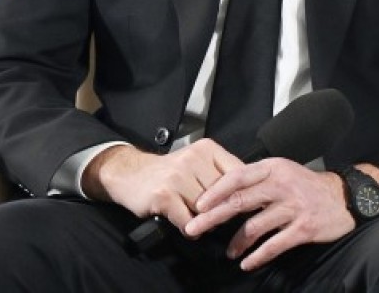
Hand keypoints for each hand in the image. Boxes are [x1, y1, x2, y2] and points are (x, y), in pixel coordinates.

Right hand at [82, 139, 242, 230]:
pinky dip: (189, 229)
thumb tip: (248, 195)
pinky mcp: (164, 195)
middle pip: (223, 194)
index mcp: (206, 149)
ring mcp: (177, 176)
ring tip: (200, 222)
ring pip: (207, 210)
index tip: (249, 205)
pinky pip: (188, 221)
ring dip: (205, 222)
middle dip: (222, 210)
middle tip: (220, 218)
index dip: (244, 193)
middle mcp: (193, 159)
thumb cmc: (167, 172)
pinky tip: (186, 226)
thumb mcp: (197, 163)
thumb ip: (220, 174)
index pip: (238, 173)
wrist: (129, 173)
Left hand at [183, 158, 353, 270]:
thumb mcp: (283, 171)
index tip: (198, 205)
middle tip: (194, 228)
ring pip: (254, 226)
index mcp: (273, 168)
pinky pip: (274, 245)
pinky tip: (247, 262)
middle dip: (213, 217)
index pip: (237, 177)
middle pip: (239, 201)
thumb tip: (224, 192)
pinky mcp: (303, 228)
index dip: (215, 191)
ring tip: (228, 252)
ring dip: (236, 242)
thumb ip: (257, 179)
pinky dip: (257, 256)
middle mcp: (281, 185)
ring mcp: (293, 207)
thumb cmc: (308, 185)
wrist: (343, 197)